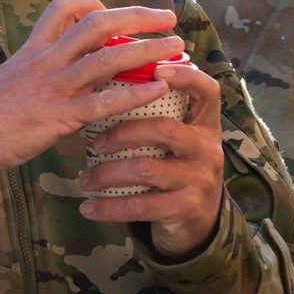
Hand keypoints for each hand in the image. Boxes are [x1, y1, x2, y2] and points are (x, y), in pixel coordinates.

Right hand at [0, 0, 184, 174]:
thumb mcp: (8, 78)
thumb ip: (35, 71)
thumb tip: (57, 76)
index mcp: (34, 48)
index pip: (64, 8)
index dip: (92, 4)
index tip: (112, 10)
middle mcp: (47, 59)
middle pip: (98, 23)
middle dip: (138, 17)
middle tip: (168, 17)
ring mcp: (55, 85)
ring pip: (109, 56)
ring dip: (148, 49)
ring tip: (176, 48)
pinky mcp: (59, 114)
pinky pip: (105, 99)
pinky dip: (135, 92)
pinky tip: (158, 90)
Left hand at [78, 60, 224, 259]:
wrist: (198, 224)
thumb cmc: (176, 169)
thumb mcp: (179, 141)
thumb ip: (160, 115)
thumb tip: (108, 82)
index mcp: (206, 125)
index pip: (207, 91)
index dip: (186, 77)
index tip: (156, 70)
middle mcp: (207, 149)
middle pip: (164, 129)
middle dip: (122, 133)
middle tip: (94, 143)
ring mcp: (198, 180)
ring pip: (146, 169)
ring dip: (107, 173)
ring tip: (85, 179)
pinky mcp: (185, 209)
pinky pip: (140, 206)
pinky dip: (108, 207)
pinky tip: (88, 207)